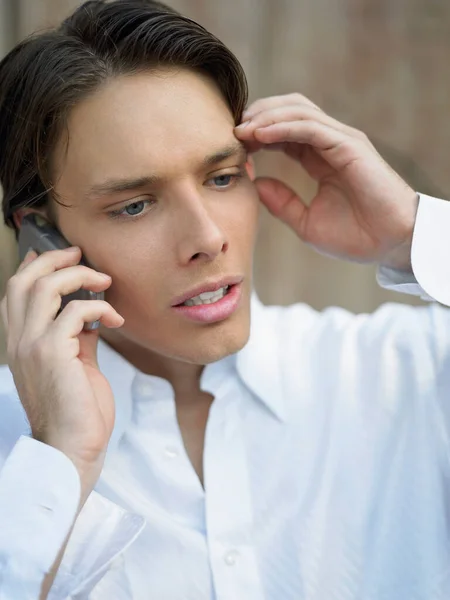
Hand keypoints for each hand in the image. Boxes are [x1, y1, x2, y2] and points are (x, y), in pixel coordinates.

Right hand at [0, 248, 123, 494]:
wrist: (73, 448)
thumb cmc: (77, 410)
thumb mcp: (74, 366)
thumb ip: (77, 339)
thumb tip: (91, 316)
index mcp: (20, 343)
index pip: (14, 292)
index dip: (34, 266)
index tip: (61, 255)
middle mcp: (18, 340)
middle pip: (24, 280)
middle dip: (54, 259)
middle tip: (81, 255)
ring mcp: (31, 345)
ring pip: (45, 287)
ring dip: (80, 275)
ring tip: (105, 281)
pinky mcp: (52, 352)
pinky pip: (77, 311)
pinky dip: (101, 307)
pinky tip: (116, 320)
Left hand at [235, 93, 418, 269]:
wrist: (390, 245)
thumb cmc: (356, 235)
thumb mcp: (306, 221)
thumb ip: (282, 202)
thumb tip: (255, 185)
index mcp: (320, 157)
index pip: (283, 131)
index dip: (256, 132)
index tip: (232, 144)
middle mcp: (330, 142)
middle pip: (288, 110)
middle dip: (257, 115)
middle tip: (231, 131)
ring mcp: (341, 140)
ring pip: (297, 111)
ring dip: (265, 117)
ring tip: (240, 130)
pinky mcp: (349, 145)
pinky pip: (310, 127)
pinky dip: (282, 127)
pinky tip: (259, 135)